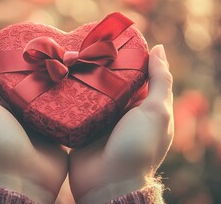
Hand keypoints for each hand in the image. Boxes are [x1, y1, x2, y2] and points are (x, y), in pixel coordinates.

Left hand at [0, 46, 67, 203]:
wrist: (25, 180)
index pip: (1, 75)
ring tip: (68, 58)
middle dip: (36, 67)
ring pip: (44, 93)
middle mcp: (14, 111)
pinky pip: (60, 107)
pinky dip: (65, 95)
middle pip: (25, 82)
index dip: (11, 59)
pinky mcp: (54, 128)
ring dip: (53, 79)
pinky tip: (76, 78)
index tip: (25, 40)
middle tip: (52, 47)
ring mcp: (35, 120)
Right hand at [68, 45, 173, 202]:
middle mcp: (122, 110)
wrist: (108, 184)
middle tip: (85, 43)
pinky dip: (70, 92)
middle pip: (111, 80)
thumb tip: (159, 48)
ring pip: (92, 90)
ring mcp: (101, 118)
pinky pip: (76, 104)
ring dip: (83, 76)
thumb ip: (160, 81)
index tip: (112, 37)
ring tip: (69, 55)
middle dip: (100, 64)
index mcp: (142, 106)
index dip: (127, 56)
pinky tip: (60, 75)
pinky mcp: (82, 126)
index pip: (137, 73)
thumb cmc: (138, 148)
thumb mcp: (156, 112)